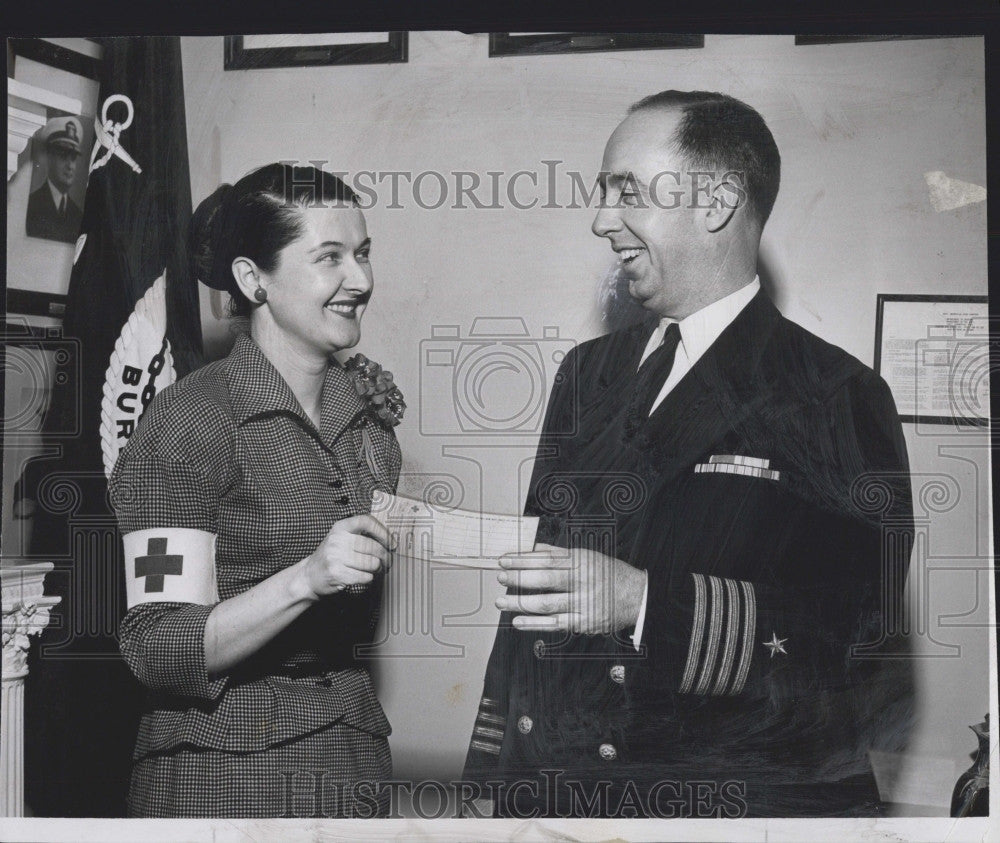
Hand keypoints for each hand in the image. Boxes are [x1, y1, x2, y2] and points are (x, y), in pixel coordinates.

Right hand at [302, 514, 391, 597]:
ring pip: (372, 563)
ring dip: (377, 569)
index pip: (366, 521)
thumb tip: (390, 540)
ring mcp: (335, 556)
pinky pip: (365, 577)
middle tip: (388, 562)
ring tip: (373, 570)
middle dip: (385, 557)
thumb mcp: (341, 539)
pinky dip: (368, 579)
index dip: (382, 531)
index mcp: (340, 527)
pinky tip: (362, 577)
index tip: (392, 542)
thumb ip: (360, 536)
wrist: (309, 575)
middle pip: (373, 546)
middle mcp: (337, 540)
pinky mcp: (336, 573)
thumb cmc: (331, 557)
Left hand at [495, 543, 645, 634]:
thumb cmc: (609, 574)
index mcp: (582, 561)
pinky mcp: (584, 623)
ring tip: (501, 601)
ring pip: (547, 604)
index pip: (546, 559)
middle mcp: (583, 582)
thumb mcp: (588, 556)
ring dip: (520, 603)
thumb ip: (560, 554)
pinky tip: (517, 621)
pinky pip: (554, 624)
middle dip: (519, 579)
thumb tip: (533, 548)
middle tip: (500, 577)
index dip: (522, 560)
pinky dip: (534, 624)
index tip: (504, 560)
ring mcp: (583, 604)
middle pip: (545, 580)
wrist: (637, 598)